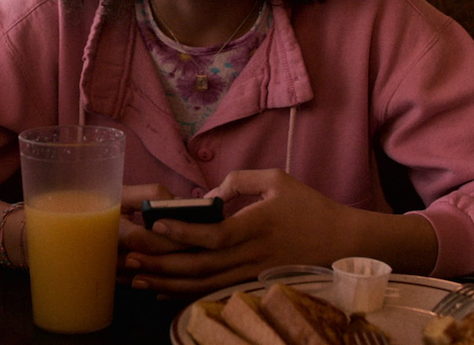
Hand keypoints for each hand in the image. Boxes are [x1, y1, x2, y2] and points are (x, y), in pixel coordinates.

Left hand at [122, 169, 360, 294]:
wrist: (342, 242)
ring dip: (168, 282)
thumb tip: (206, 198)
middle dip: (163, 263)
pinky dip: (187, 293)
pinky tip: (164, 290)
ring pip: (204, 285)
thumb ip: (238, 180)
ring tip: (138, 277)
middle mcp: (252, 255)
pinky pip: (214, 292)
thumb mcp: (277, 179)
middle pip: (201, 266)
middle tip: (131, 257)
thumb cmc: (309, 206)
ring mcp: (252, 273)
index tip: (157, 224)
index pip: (214, 235)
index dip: (184, 232)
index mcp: (256, 226)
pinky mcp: (253, 284)